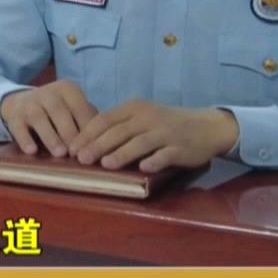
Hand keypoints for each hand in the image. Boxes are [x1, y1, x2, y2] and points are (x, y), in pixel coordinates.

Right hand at [0, 80, 98, 157]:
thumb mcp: (73, 109)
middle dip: (70, 133)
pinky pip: (19, 127)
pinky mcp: (14, 115)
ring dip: (51, 136)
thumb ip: (87, 120)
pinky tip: (32, 151)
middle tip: (78, 154)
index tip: (94, 147)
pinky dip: (25, 139)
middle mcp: (48, 92)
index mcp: (67, 89)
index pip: (80, 107)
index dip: (87, 127)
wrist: (20, 102)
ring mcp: (29, 103)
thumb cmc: (56, 111)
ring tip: (60, 154)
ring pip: (39, 118)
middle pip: (60, 112)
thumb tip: (104, 141)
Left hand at [68, 100, 239, 171]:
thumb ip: (118, 127)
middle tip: (81, 159)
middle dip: (98, 145)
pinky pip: (165, 154)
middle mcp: (148, 117)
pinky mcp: (180, 147)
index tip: (71, 149)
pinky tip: (144, 169)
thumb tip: (86, 143)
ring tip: (106, 165)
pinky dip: (154, 161)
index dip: (87, 134)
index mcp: (134, 108)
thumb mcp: (140, 118)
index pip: (105, 119)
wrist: (205, 126)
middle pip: (119, 131)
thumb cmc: (165, 124)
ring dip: (122, 153)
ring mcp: (165, 132)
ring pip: (140, 142)